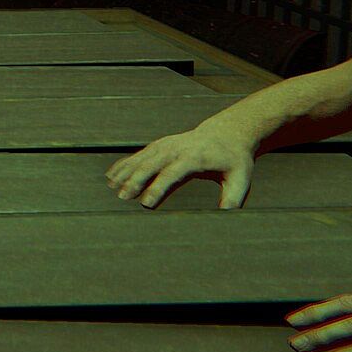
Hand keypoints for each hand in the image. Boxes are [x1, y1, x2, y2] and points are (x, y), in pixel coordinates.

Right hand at [104, 123, 254, 207]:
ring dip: (125, 172)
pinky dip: (124, 164)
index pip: (172, 173)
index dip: (158, 188)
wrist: (227, 133)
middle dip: (135, 180)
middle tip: (122, 197)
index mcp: (195, 157)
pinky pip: (139, 155)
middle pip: (151, 164)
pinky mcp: (160, 144)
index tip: (145, 204)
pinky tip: (111, 175)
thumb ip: (233, 199)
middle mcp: (177, 148)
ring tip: (111, 187)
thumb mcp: (241, 179)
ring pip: (141, 158)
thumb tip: (224, 218)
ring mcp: (166, 145)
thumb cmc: (234, 160)